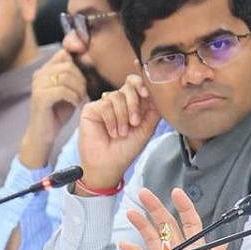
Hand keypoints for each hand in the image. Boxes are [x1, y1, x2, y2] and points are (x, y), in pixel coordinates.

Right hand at [20, 50, 87, 167]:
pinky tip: (75, 104)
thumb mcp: (69, 90)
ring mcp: (37, 85)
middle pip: (68, 65)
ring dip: (78, 89)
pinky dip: (73, 97)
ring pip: (66, 76)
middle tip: (83, 93)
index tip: (84, 78)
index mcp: (45, 70)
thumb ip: (74, 76)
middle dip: (81, 80)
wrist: (43, 134)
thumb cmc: (58, 112)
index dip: (78, 63)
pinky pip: (62, 90)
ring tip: (79, 99)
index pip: (64, 54)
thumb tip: (89, 60)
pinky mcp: (40, 97)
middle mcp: (39, 74)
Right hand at [76, 74, 160, 190]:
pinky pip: (105, 105)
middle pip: (128, 87)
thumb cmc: (126, 150)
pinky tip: (112, 132)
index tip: (146, 94)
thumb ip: (153, 111)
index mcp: (132, 105)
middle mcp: (118, 103)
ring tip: (122, 133)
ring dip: (123, 117)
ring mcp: (104, 105)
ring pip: (117, 96)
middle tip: (134, 123)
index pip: (135, 84)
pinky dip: (112, 120)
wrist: (109, 165)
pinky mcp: (91, 109)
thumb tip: (158, 94)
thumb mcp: (146, 130)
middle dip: (134, 104)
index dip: (141, 84)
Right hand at [119, 187, 237, 249]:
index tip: (176, 193)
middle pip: (168, 227)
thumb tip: (221, 246)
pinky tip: (125, 244)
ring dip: (142, 226)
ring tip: (132, 212)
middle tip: (145, 194)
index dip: (184, 208)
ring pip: (153, 241)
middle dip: (156, 209)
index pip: (192, 224)